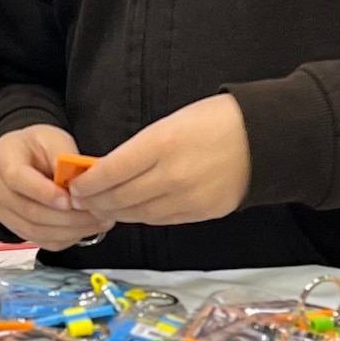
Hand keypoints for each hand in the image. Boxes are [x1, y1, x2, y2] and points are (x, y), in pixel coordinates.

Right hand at [0, 124, 115, 248]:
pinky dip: (66, 238)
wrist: (26, 158)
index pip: (17, 179)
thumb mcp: (54, 139)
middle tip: (97, 213)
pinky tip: (86, 229)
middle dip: (67, 216)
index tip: (70, 200)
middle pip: (29, 210)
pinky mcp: (15, 227)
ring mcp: (3, 211)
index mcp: (3, 156)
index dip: (44, 193)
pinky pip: (41, 241)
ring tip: (99, 222)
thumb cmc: (40, 146)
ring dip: (71, 230)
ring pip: (36, 230)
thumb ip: (65, 159)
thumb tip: (79, 185)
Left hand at [68, 94, 250, 225]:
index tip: (75, 186)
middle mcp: (171, 176)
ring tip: (102, 208)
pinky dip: (142, 217)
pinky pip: (162, 220)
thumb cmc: (215, 120)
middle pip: (121, 198)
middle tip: (81, 201)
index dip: (88, 183)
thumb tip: (110, 170)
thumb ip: (140, 148)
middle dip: (96, 201)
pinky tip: (132, 211)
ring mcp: (188, 199)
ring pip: (139, 214)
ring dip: (116, 213)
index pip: (111, 171)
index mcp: (161, 145)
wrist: (264, 139)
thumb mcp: (170, 123)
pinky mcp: (202, 214)